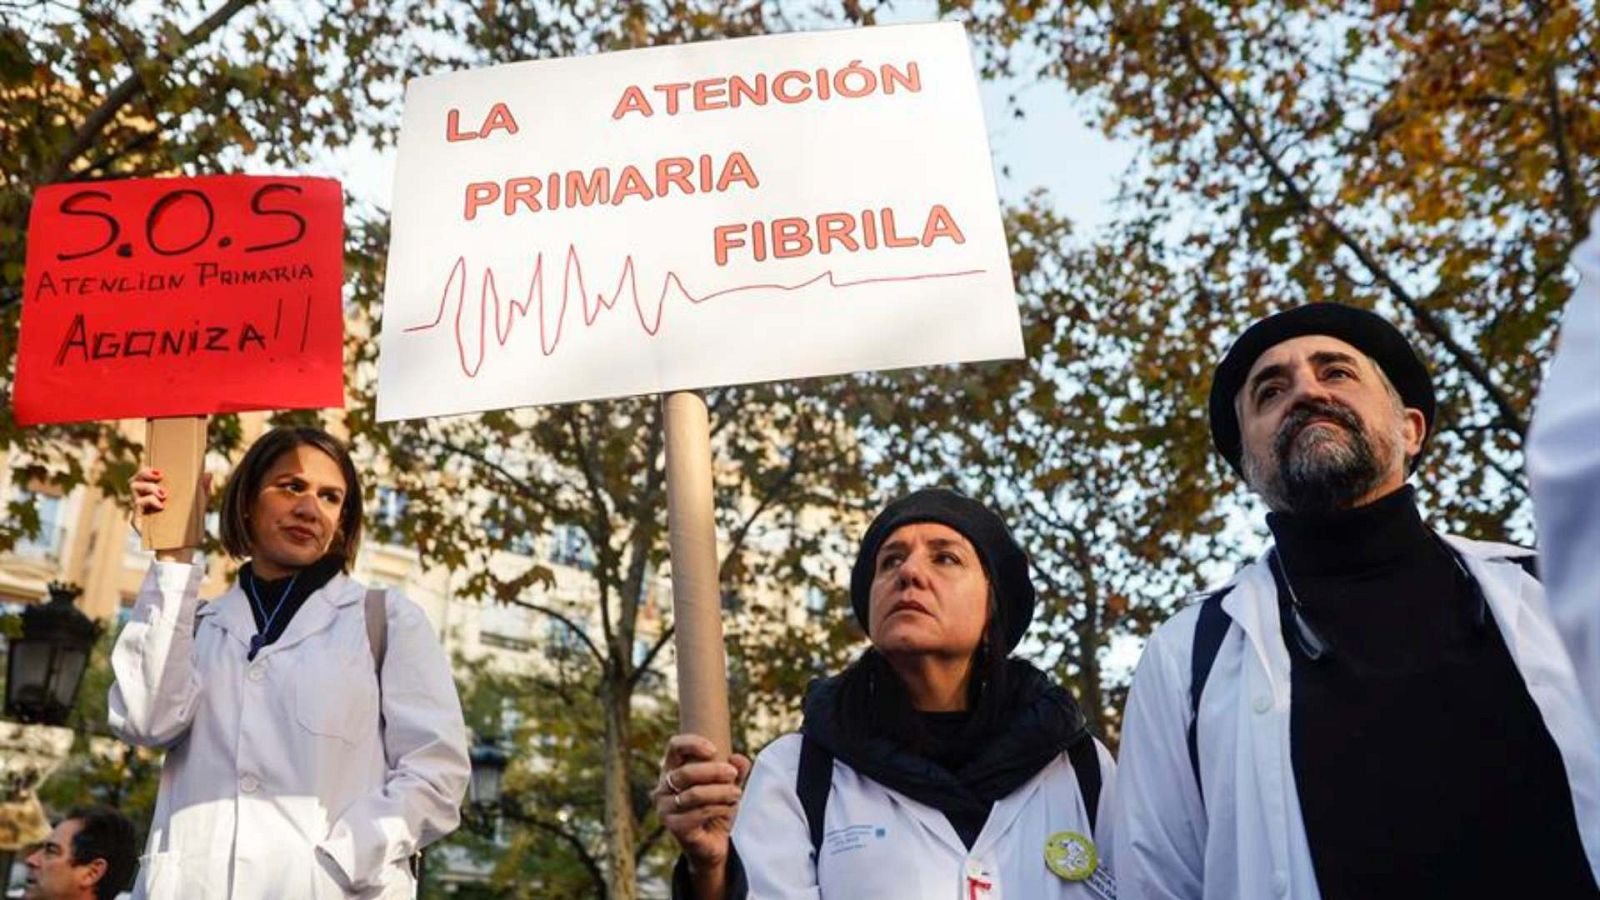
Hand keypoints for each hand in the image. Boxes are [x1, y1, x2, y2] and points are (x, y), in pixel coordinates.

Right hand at [131, 467, 210, 558]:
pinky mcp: (137, 520)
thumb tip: (208, 474)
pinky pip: (137, 504)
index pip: (145, 476)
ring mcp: (139, 509)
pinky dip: (149, 501)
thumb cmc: (186, 527)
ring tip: (163, 494)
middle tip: (159, 475)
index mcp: (155, 493)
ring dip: (148, 487)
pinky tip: (161, 506)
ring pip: (134, 488)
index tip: (160, 468)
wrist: (180, 549)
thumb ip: (201, 491)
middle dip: (145, 473)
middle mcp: (144, 499)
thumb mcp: (196, 507)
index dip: (147, 468)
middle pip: (136, 479)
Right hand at [655, 733, 750, 874]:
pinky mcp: (674, 826)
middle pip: (685, 772)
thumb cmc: (716, 808)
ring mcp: (665, 808)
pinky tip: (728, 808)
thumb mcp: (728, 785)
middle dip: (713, 771)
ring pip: (694, 794)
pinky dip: (718, 808)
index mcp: (672, 770)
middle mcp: (663, 788)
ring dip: (720, 792)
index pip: (674, 747)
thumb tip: (738, 758)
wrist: (712, 843)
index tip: (714, 750)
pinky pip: (698, 813)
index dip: (692, 744)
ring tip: (737, 793)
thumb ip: (736, 770)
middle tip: (732, 774)